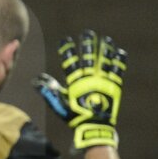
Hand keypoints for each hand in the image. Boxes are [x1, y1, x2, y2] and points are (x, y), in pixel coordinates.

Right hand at [33, 30, 126, 148]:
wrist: (95, 126)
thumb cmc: (75, 116)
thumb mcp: (59, 104)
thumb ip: (49, 91)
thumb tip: (37, 81)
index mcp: (75, 82)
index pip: (70, 62)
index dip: (68, 50)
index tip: (66, 40)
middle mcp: (89, 79)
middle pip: (89, 57)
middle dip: (88, 44)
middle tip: (88, 33)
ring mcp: (103, 81)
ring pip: (104, 61)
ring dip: (105, 49)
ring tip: (106, 39)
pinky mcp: (114, 86)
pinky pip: (117, 70)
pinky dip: (118, 61)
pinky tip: (120, 52)